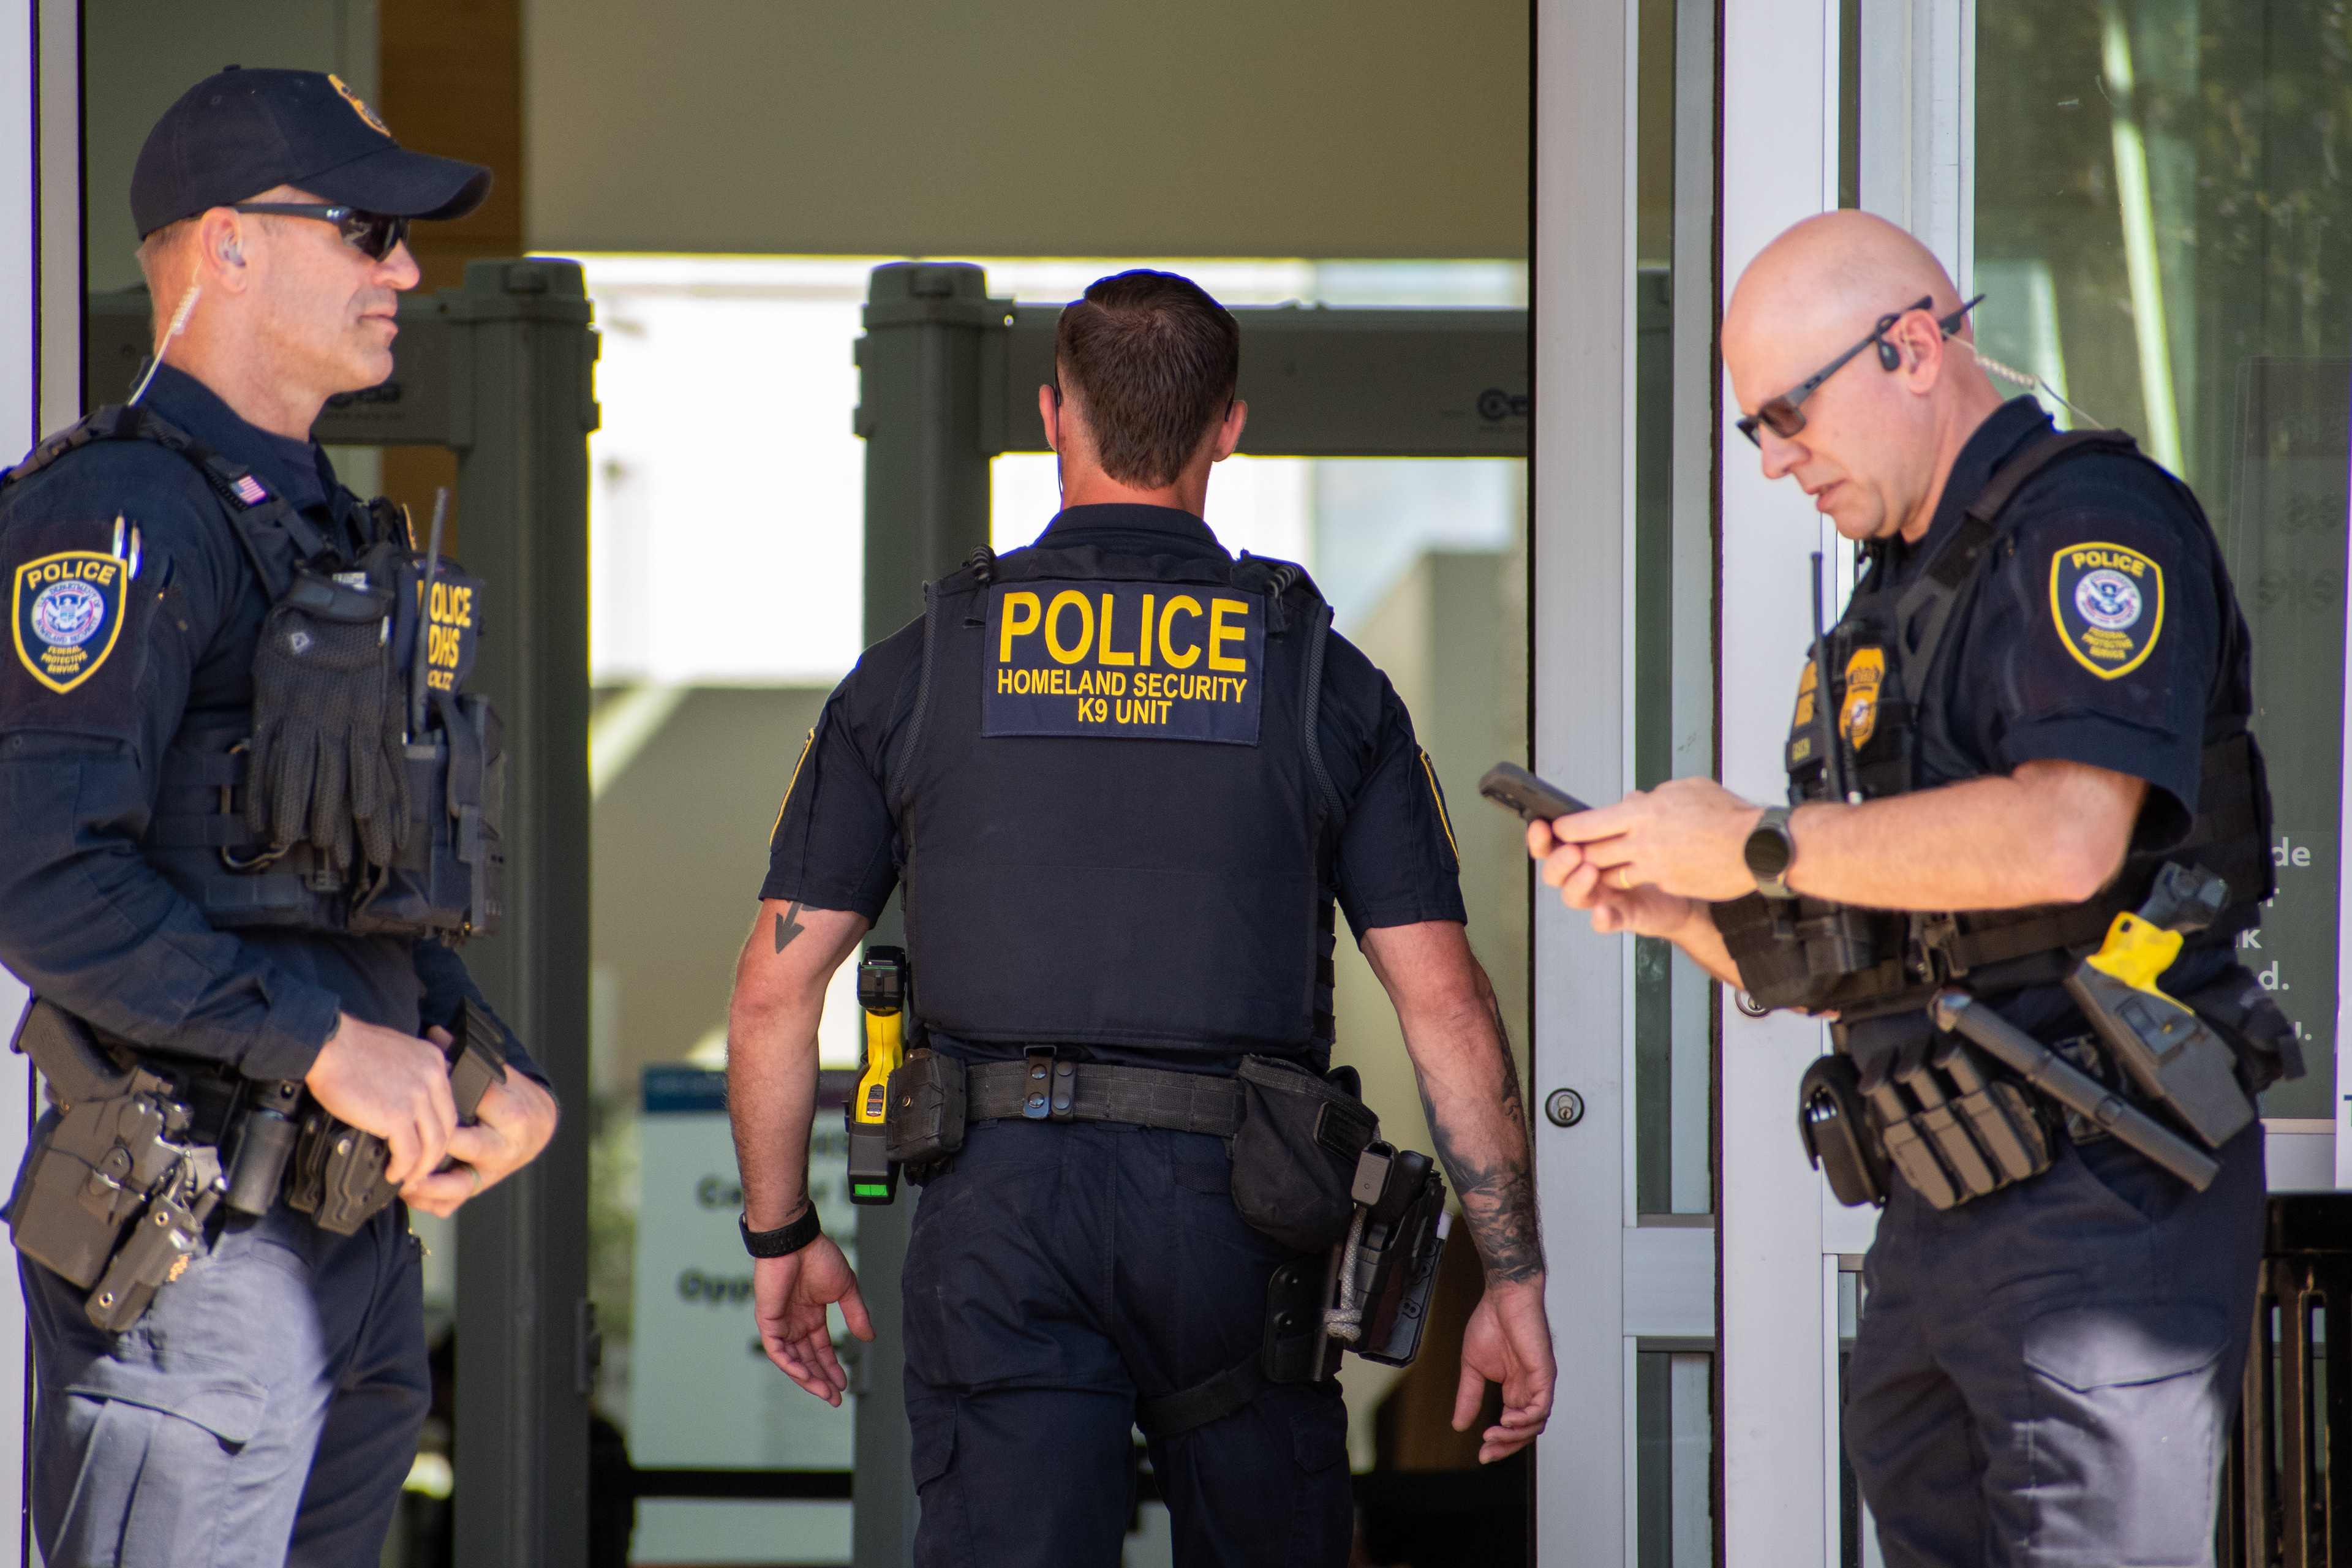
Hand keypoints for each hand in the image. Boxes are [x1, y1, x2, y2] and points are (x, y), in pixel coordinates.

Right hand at [304, 1013, 458, 1186]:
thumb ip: (411, 1072)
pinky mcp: (397, 1115)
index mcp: (433, 1062)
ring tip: (408, 1178)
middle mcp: (432, 1078)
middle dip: (435, 1155)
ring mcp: (417, 1097)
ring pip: (432, 1144)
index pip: (447, 1106)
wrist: (327, 1045)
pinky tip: (393, 1173)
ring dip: (421, 1168)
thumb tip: (409, 1100)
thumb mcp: (396, 1051)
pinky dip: (403, 1168)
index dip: (440, 1132)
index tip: (427, 1147)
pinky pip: (409, 1152)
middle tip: (420, 1170)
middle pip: (446, 1128)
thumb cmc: (350, 1049)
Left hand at [401, 1031, 560, 1217]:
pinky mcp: (483, 1185)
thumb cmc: (515, 1096)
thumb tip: (433, 1033)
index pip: (468, 1109)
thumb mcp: (496, 1072)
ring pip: (457, 1187)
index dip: (434, 1110)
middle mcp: (504, 1145)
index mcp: (509, 1111)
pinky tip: (411, 1192)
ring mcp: (493, 1169)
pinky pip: (455, 1202)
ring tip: (401, 1179)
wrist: (540, 1123)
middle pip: (461, 1151)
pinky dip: (431, 1201)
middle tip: (401, 1147)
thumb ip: (462, 1056)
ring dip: (425, 1186)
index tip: (406, 1105)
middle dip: (429, 1151)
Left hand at [754, 1231, 872, 1403]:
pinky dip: (790, 1365)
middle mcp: (795, 1322)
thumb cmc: (818, 1256)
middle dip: (821, 1380)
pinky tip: (805, 1376)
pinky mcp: (768, 1321)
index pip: (821, 1349)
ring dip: (808, 1378)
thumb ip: (856, 1314)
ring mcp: (780, 1323)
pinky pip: (777, 1351)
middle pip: (807, 1359)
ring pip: (792, 1360)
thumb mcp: (846, 1289)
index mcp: (811, 1315)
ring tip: (825, 1392)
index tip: (844, 1384)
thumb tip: (869, 1338)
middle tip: (835, 1398)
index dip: (832, 1367)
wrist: (796, 1240)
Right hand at [1456, 1276, 1553, 1461]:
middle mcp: (1529, 1389)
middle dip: (1506, 1446)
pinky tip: (1508, 1419)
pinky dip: (1526, 1418)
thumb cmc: (1492, 1322)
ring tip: (1494, 1434)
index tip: (1482, 1453)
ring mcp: (1539, 1382)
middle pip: (1526, 1431)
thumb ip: (1469, 1396)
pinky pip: (1542, 1406)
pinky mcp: (1544, 1373)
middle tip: (1487, 1453)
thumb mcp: (1472, 1367)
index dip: (1500, 1443)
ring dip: (1514, 1435)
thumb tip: (1459, 1423)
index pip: (1513, 1426)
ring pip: (1536, 1423)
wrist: (1503, 1296)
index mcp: (1515, 1388)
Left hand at [1530, 779, 1764, 910]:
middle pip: (1592, 852)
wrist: (1758, 849)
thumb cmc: (1728, 816)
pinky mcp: (1667, 886)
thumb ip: (1654, 797)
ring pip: (1611, 873)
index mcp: (1644, 811)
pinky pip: (1639, 883)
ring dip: (1602, 870)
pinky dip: (1633, 880)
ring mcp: (1654, 867)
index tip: (1557, 828)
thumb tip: (1634, 800)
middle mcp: (1643, 841)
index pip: (1589, 823)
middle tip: (1574, 851)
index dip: (1567, 828)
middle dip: (1579, 854)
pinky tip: (1637, 874)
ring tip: (1601, 864)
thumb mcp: (1687, 790)